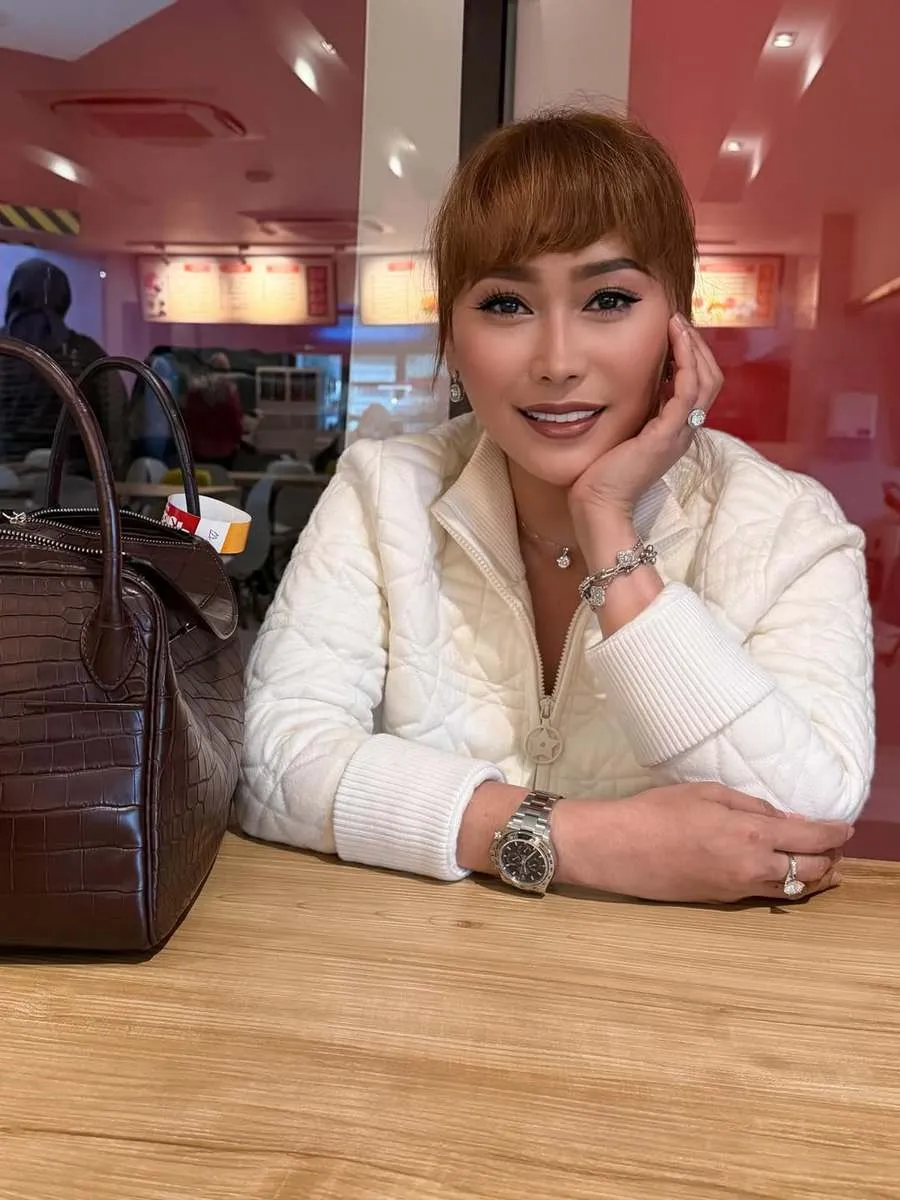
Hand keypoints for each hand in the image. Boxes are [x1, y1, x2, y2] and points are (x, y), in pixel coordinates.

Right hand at [553, 783, 850, 902]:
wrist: (618, 849)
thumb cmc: (656, 812)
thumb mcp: (707, 792)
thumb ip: (753, 806)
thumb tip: (787, 820)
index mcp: (752, 835)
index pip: (813, 839)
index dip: (835, 833)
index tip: (845, 826)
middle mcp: (753, 868)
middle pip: (813, 871)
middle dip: (831, 857)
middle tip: (834, 843)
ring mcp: (739, 889)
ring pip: (795, 890)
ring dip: (814, 876)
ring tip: (819, 861)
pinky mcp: (723, 900)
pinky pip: (768, 894)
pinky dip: (787, 884)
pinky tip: (783, 872)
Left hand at [568, 314, 722, 522]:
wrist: (599, 505)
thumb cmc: (603, 475)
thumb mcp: (625, 436)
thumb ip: (636, 414)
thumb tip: (630, 386)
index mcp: (677, 432)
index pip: (700, 387)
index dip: (692, 357)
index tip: (674, 333)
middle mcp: (684, 432)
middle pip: (711, 380)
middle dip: (697, 347)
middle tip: (677, 321)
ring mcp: (679, 434)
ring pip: (705, 381)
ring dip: (693, 348)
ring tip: (676, 324)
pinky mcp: (667, 435)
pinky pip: (687, 391)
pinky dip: (685, 363)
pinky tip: (674, 343)